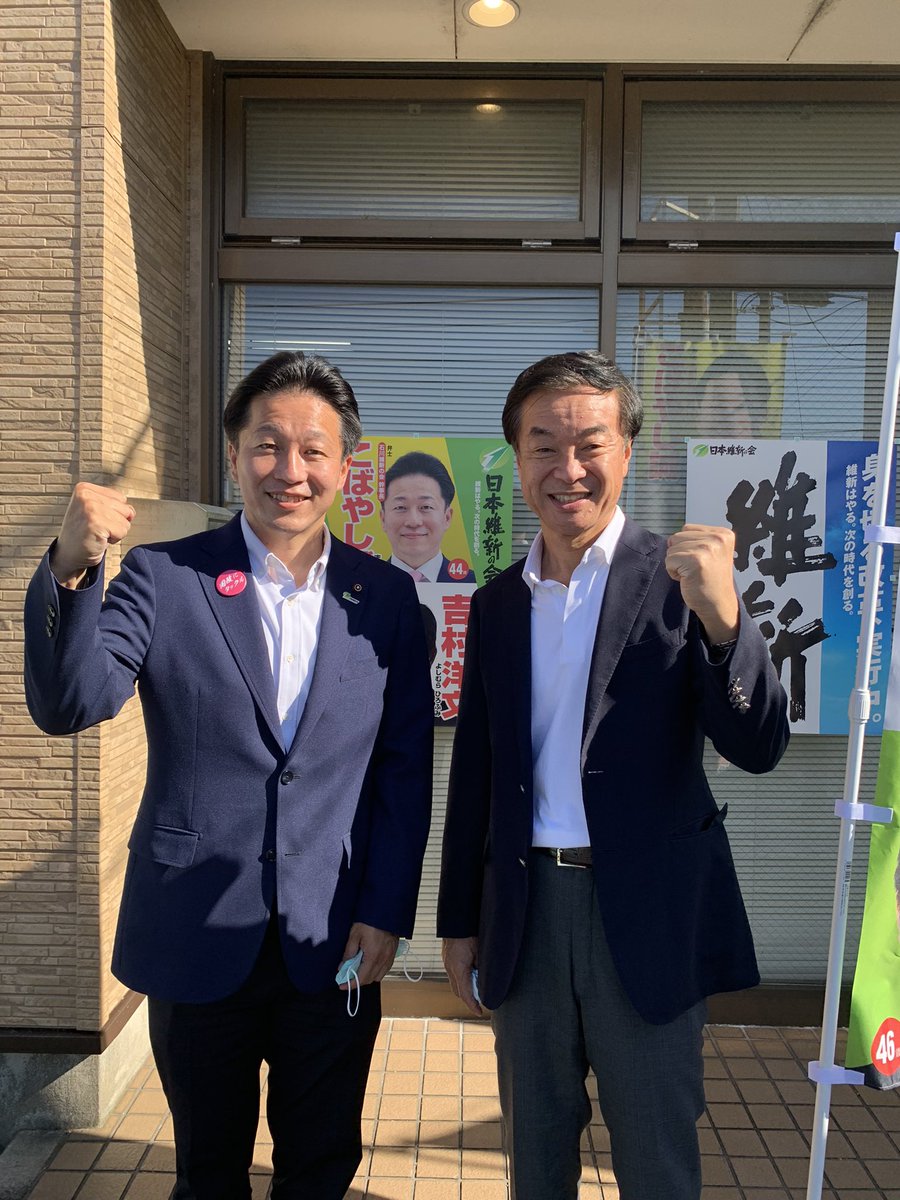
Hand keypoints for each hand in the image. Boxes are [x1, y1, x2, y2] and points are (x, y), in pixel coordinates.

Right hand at [50, 483, 134, 587]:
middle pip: (125, 509)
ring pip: (125, 521)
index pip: (120, 498)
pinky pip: (122, 531)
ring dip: (115, 531)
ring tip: (98, 533)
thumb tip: (131, 512)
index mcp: (84, 488)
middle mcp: (86, 495)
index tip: (95, 520)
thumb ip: (114, 504)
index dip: (113, 513)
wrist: (68, 554)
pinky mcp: (96, 523)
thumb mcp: (95, 510)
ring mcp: (90, 508)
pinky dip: (115, 539)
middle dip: (116, 522)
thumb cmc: (84, 533)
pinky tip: (99, 539)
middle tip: (97, 529)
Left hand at [338, 923, 398, 987]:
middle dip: (358, 981)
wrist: (386, 909)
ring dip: (368, 977)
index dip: (350, 985)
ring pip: (378, 976)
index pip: (361, 978)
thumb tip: (342, 967)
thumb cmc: (370, 920)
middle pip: (370, 980)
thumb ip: (348, 953)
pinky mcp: (394, 953)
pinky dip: (377, 971)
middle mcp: (383, 959)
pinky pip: (385, 969)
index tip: (342, 985)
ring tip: (359, 969)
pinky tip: (370, 964)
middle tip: (348, 976)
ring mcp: (390, 957)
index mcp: (373, 956)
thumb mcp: (354, 935)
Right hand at [442, 936, 482, 1015]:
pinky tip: (471, 974)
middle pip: (458, 991)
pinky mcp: (447, 959)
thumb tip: (488, 979)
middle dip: (469, 998)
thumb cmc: (469, 933)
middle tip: (481, 1001)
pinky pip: (454, 974)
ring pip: (455, 983)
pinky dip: (462, 978)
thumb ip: (482, 966)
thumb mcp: (480, 951)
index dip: (472, 1005)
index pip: (465, 993)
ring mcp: (447, 963)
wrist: (456, 919)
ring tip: (477, 987)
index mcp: (459, 968)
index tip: (480, 1012)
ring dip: (465, 988)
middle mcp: (450, 967)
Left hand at [665, 524, 739, 644]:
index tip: (702, 561)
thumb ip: (696, 540)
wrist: (718, 605)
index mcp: (723, 533)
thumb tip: (669, 539)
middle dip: (680, 555)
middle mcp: (718, 538)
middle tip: (696, 570)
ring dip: (677, 564)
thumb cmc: (710, 580)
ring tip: (693, 574)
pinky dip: (673, 572)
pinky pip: (669, 561)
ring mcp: (708, 548)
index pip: (686, 528)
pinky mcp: (696, 561)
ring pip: (671, 549)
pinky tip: (688, 580)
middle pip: (676, 537)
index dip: (687, 547)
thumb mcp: (711, 552)